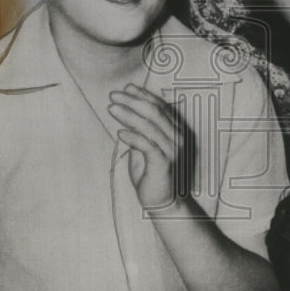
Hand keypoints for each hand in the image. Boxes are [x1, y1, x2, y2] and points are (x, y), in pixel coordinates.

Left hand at [108, 84, 187, 209]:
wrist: (163, 202)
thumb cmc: (152, 174)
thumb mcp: (144, 148)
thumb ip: (140, 131)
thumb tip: (126, 112)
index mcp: (175, 130)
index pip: (160, 106)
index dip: (142, 95)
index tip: (126, 88)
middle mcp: (178, 137)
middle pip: (154, 112)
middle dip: (132, 101)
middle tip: (113, 95)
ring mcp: (173, 150)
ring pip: (149, 126)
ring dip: (128, 115)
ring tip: (112, 108)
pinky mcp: (165, 163)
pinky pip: (148, 145)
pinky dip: (133, 137)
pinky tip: (119, 133)